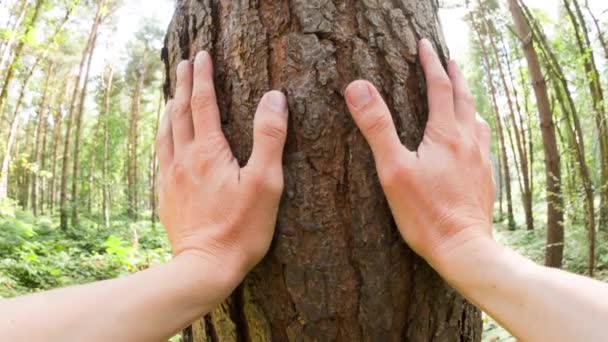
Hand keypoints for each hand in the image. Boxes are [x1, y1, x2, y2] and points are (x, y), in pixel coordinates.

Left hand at [156, 51, 287, 284]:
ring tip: (173, 95)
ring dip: (170, 109)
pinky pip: (161, 156)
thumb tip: (274, 98)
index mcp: (209, 151)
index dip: (204, 77)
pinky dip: (163, 137)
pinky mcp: (167, 195)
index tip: (202, 55)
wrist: (205, 267)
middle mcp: (185, 159)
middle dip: (185, 84)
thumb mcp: (265, 182)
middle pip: (181, 112)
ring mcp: (172, 178)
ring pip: (166, 133)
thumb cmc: (241, 228)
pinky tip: (166, 141)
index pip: (205, 103)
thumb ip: (269, 137)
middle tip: (185, 64)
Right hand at [344, 39, 494, 272]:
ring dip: (467, 98)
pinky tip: (474, 136)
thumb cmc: (425, 213)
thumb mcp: (393, 169)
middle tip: (449, 58)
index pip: (439, 87)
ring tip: (462, 92)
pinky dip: (476, 125)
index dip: (430, 63)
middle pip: (463, 97)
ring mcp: (480, 159)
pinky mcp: (485, 177)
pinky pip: (483, 140)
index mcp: (445, 134)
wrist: (463, 248)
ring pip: (476, 118)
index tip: (424, 45)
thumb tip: (359, 87)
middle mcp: (468, 141)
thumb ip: (377, 126)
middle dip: (454, 74)